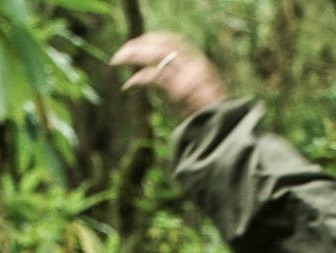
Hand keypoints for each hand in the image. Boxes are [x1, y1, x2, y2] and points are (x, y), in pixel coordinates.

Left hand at [111, 33, 225, 118]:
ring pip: (156, 56)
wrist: (219, 131)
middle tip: (121, 51)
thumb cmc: (207, 117)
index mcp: (199, 63)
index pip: (176, 40)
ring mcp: (188, 77)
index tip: (139, 41)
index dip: (156, 38)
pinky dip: (138, 80)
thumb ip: (181, 81)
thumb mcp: (197, 93)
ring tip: (116, 61)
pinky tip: (128, 86)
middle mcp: (194, 65)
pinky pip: (154, 78)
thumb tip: (157, 75)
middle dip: (140, 44)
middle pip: (163, 45)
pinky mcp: (179, 91)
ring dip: (134, 55)